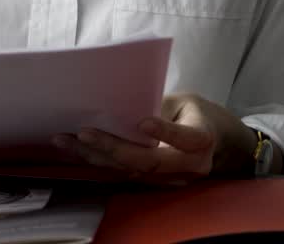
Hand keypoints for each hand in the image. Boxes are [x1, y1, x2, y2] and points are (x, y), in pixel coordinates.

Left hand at [51, 93, 259, 184]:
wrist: (217, 146)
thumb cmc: (198, 116)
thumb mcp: (187, 102)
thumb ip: (161, 106)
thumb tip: (123, 102)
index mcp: (202, 140)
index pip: (186, 139)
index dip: (166, 132)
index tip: (144, 121)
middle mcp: (187, 166)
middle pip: (150, 162)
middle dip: (115, 148)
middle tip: (85, 133)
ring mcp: (170, 179)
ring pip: (130, 171)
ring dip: (96, 157)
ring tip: (65, 140)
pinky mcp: (153, 182)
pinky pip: (123, 173)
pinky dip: (97, 161)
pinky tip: (73, 148)